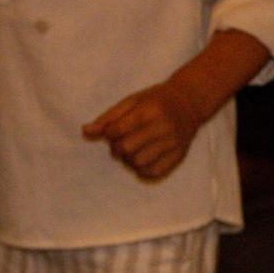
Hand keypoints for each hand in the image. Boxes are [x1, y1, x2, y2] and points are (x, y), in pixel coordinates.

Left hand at [83, 82, 203, 181]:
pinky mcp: (179, 155)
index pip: (118, 130)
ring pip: (139, 162)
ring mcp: (173, 143)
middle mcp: (163, 127)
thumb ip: (108, 117)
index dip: (108, 133)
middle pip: (127, 148)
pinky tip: (141, 158)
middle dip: (116, 148)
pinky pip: (154, 172)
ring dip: (128, 160)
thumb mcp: (131, 101)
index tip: (111, 131)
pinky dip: (142, 169)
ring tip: (131, 151)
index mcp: (149, 110)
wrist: (188, 103)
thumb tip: (86, 131)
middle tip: (119, 142)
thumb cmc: (154, 100)